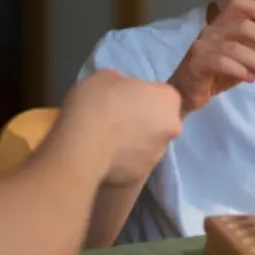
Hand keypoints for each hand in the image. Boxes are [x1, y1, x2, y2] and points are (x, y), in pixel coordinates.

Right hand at [58, 69, 182, 186]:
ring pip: (147, 146)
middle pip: (159, 122)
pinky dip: (120, 162)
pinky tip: (101, 157)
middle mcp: (172, 129)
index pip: (162, 95)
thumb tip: (122, 93)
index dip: (142, 95)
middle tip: (114, 120)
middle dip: (141, 121)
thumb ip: (122, 84)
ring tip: (104, 141)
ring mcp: (157, 156)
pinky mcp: (140, 177)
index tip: (123, 98)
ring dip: (132, 143)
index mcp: (169, 100)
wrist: (82, 147)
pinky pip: (131, 165)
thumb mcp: (106, 77)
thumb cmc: (96, 102)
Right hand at [169, 0, 254, 115]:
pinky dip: (239, 70)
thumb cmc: (216, 74)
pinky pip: (221, 62)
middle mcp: (211, 30)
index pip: (238, 3)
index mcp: (222, 25)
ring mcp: (203, 46)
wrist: (186, 93)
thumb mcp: (242, 60)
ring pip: (235, 48)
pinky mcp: (197, 63)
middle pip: (243, 26)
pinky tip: (250, 78)